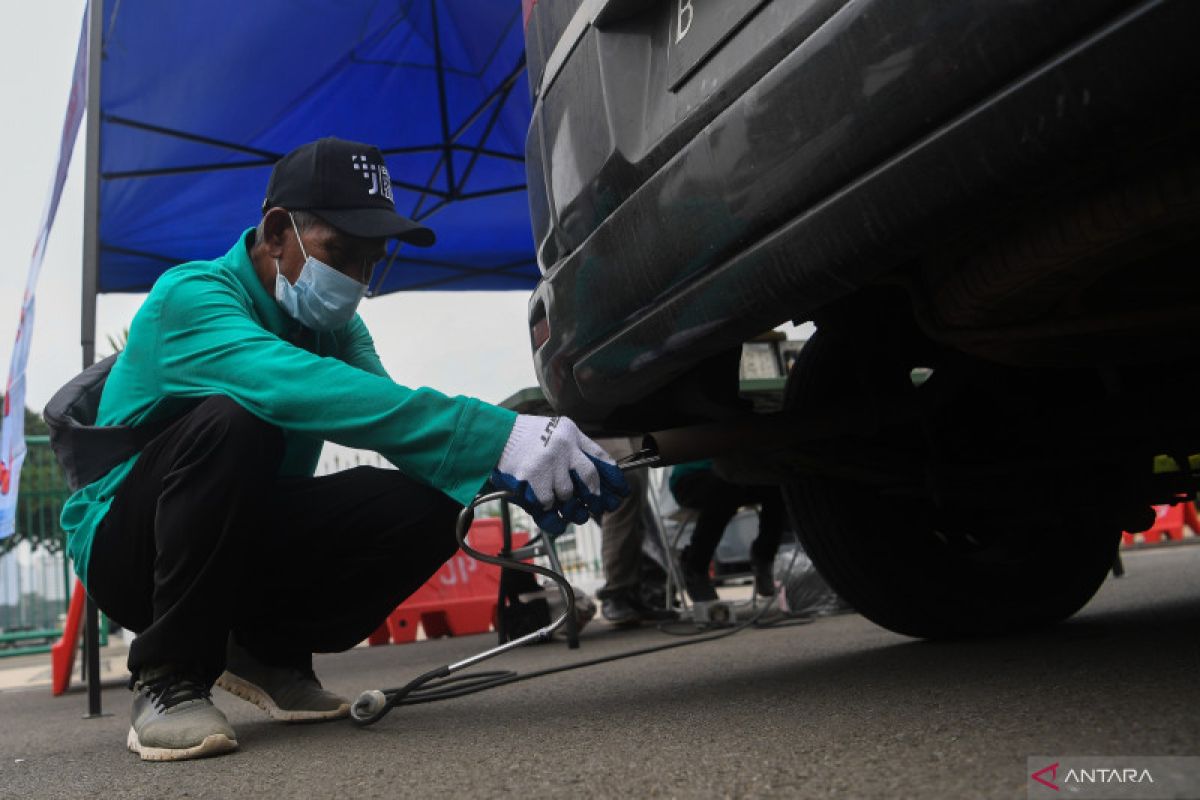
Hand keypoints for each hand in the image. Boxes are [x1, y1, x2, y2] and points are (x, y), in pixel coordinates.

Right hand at [491, 415, 629, 533]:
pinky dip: (547, 507)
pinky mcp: (534, 477)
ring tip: (566, 508)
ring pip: (567, 494)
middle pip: (590, 479)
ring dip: (566, 504)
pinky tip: (544, 505)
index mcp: (571, 434)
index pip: (600, 457)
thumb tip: (594, 479)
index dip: (613, 477)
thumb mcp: (554, 432)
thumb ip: (573, 449)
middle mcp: (564, 446)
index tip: (620, 491)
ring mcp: (549, 462)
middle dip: (595, 498)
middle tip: (596, 508)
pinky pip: (548, 502)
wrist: (494, 435)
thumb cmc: (524, 437)